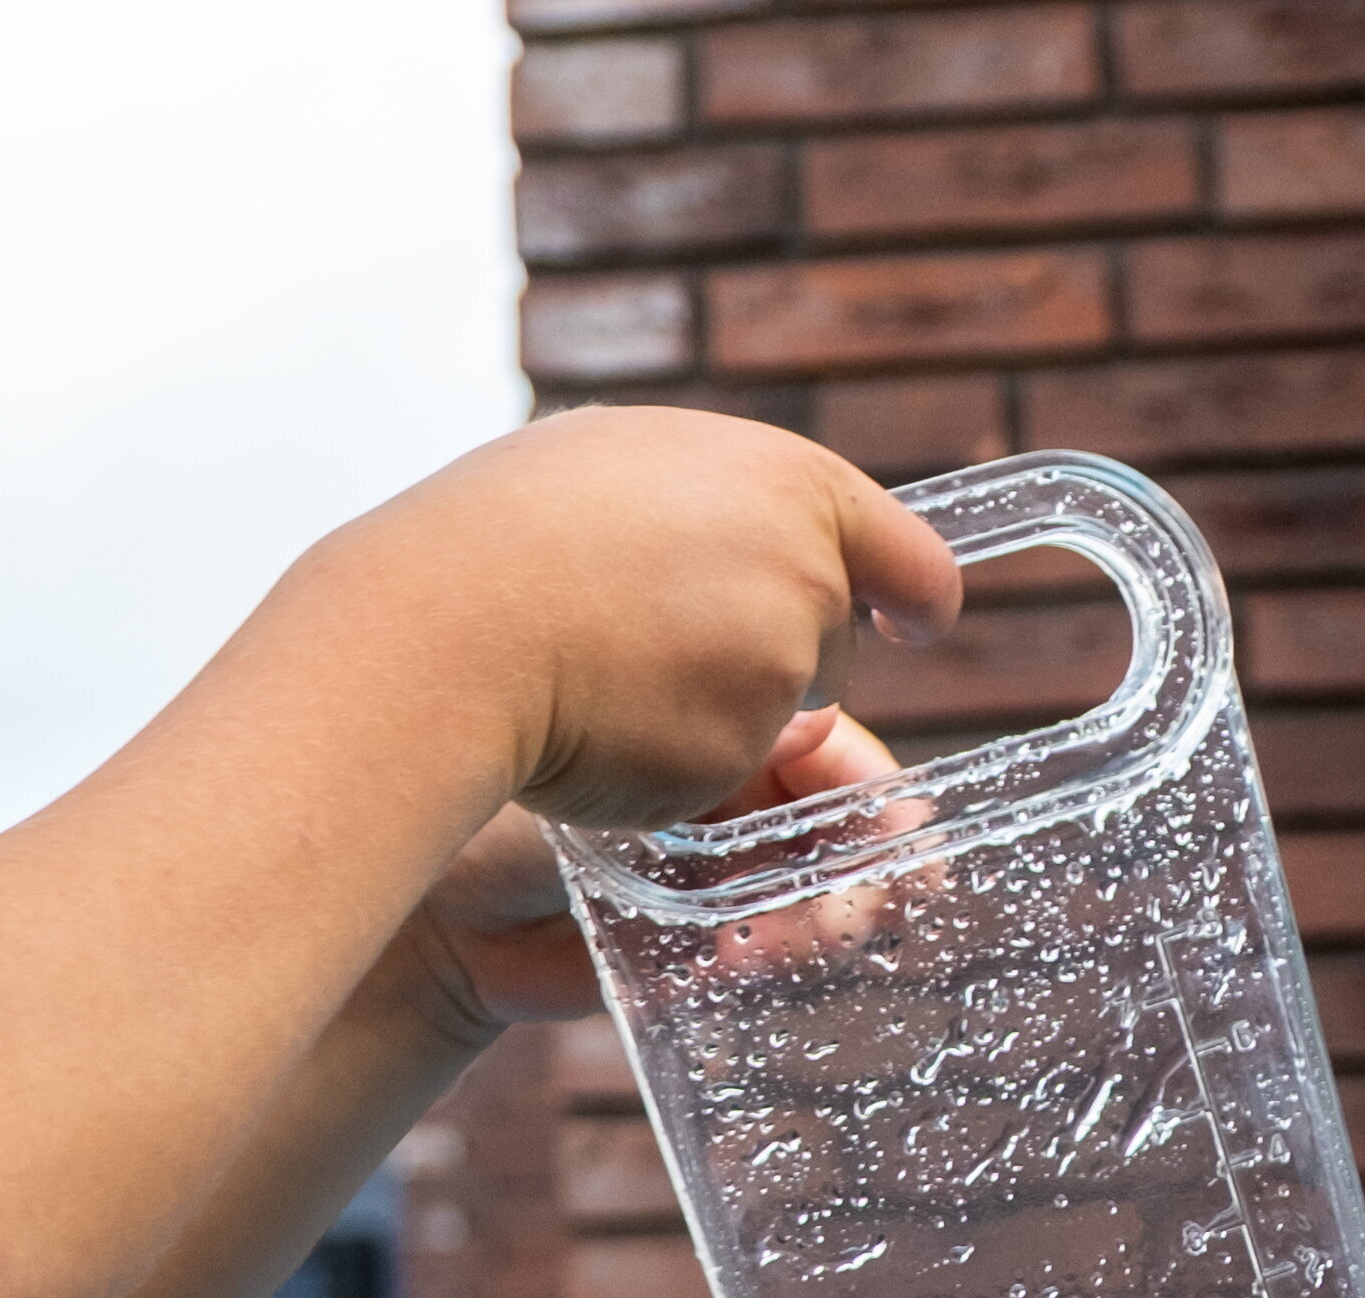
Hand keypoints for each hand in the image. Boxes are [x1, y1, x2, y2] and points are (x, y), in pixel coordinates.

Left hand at [391, 710, 903, 1044]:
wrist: (434, 901)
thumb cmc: (504, 786)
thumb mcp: (623, 739)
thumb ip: (729, 735)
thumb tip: (820, 722)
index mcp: (718, 731)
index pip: (834, 756)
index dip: (877, 797)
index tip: (906, 835)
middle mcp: (726, 804)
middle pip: (839, 836)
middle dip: (860, 876)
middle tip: (861, 908)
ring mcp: (712, 884)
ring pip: (812, 904)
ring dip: (819, 926)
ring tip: (789, 944)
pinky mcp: (690, 955)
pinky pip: (763, 964)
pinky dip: (769, 968)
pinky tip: (744, 965)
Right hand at [401, 407, 956, 834]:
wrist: (444, 622)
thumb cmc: (500, 540)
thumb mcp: (616, 467)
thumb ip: (709, 503)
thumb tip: (761, 543)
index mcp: (783, 478)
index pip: (900, 545)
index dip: (916, 590)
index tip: (920, 618)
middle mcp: (804, 563)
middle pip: (830, 630)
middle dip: (771, 645)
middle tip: (652, 629)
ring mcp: (781, 656)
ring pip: (776, 702)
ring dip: (716, 699)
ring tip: (607, 661)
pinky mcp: (743, 740)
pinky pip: (726, 763)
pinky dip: (675, 754)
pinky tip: (601, 714)